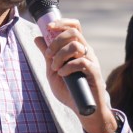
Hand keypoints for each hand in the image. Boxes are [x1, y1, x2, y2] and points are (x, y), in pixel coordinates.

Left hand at [35, 18, 118, 132]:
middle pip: (73, 32)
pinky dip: (68, 67)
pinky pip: (81, 62)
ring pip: (76, 46)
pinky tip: (63, 75)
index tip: (48, 27)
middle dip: (56, 41)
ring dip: (60, 55)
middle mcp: (86, 51)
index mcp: (77, 48)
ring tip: (55, 68)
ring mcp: (92, 61)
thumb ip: (47, 54)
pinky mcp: (94, 72)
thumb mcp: (53, 70)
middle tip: (48, 55)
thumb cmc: (68, 90)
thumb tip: (38, 38)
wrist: (82, 109)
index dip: (62, 23)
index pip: (74, 26)